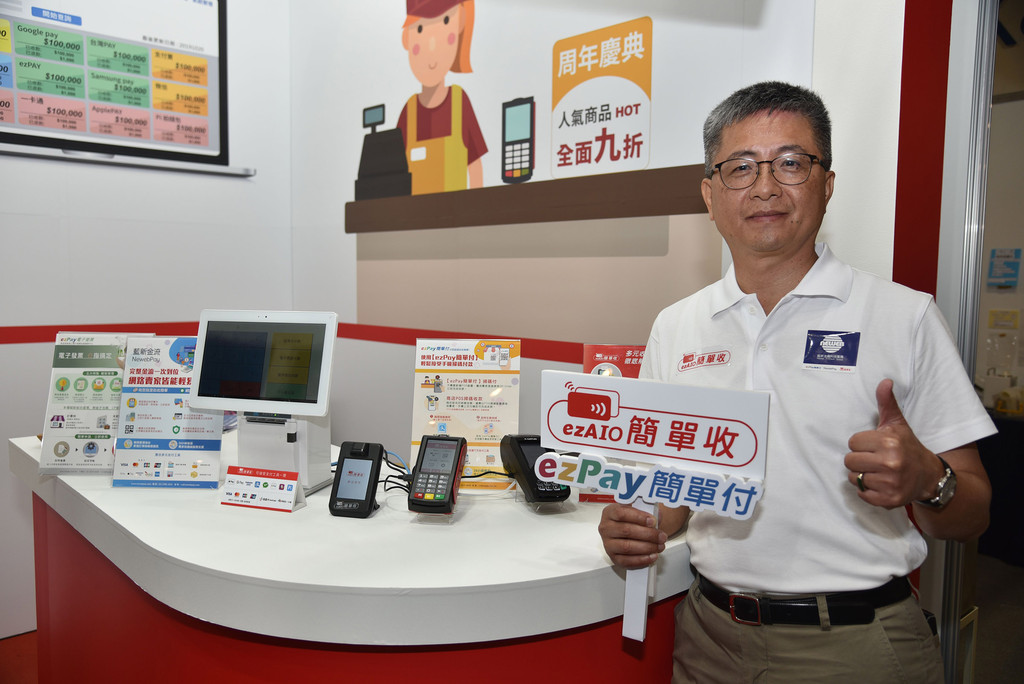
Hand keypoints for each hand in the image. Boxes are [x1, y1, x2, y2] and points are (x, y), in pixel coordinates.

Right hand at [598, 503, 666, 568]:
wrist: (628, 530)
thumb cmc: (633, 519)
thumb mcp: (638, 510)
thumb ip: (647, 511)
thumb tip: (657, 518)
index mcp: (610, 512)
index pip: (621, 513)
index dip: (638, 517)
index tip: (653, 521)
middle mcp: (606, 528)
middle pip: (626, 531)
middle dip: (648, 534)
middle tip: (661, 536)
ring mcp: (608, 544)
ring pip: (627, 547)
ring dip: (647, 547)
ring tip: (659, 546)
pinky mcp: (613, 557)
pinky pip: (626, 561)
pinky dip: (641, 560)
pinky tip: (652, 556)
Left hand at [844, 379, 943, 507]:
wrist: (928, 475)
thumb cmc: (907, 447)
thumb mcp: (897, 424)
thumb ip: (887, 403)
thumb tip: (885, 381)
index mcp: (889, 442)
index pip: (852, 443)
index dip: (861, 444)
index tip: (874, 446)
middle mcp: (890, 463)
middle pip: (849, 461)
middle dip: (859, 460)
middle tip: (875, 459)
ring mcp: (890, 483)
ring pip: (854, 478)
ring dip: (863, 476)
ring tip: (878, 472)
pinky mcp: (889, 500)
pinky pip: (862, 494)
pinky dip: (868, 491)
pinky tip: (881, 484)